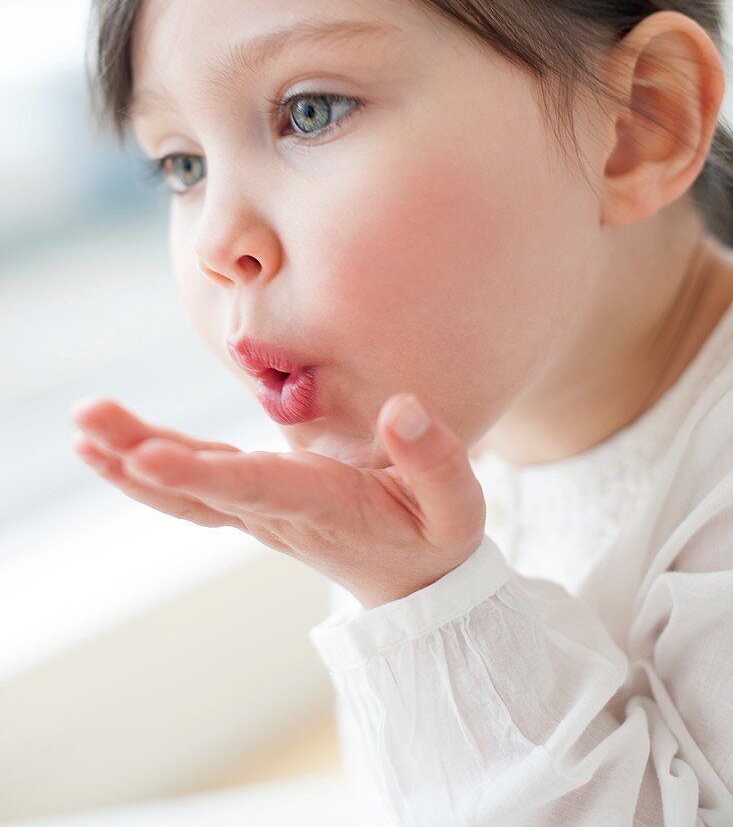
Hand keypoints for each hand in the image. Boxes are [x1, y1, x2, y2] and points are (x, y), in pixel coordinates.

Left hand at [70, 394, 486, 608]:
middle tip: (85, 421)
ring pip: (185, 487)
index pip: (254, 488)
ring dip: (129, 455)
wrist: (414, 583)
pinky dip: (147, 463)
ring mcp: (259, 508)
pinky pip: (194, 481)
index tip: (144, 458)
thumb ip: (437, 460)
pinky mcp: (254, 498)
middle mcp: (276, 511)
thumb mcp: (459, 508)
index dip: (198, 475)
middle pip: (197, 488)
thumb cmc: (437, 541)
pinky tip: (108, 443)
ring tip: (82, 423)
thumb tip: (402, 407)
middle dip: (138, 455)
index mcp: (322, 506)